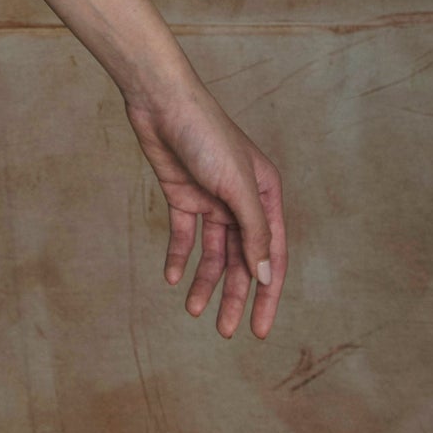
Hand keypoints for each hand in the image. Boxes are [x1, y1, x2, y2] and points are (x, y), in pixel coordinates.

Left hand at [122, 79, 285, 338]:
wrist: (161, 101)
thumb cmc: (206, 135)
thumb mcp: (236, 187)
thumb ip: (253, 232)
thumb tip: (265, 277)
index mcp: (266, 196)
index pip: (272, 255)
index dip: (267, 294)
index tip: (259, 330)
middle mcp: (241, 200)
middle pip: (241, 259)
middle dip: (234, 295)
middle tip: (225, 331)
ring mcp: (211, 199)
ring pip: (212, 252)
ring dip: (205, 282)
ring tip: (193, 310)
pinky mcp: (182, 195)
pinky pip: (183, 235)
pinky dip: (178, 257)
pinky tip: (171, 277)